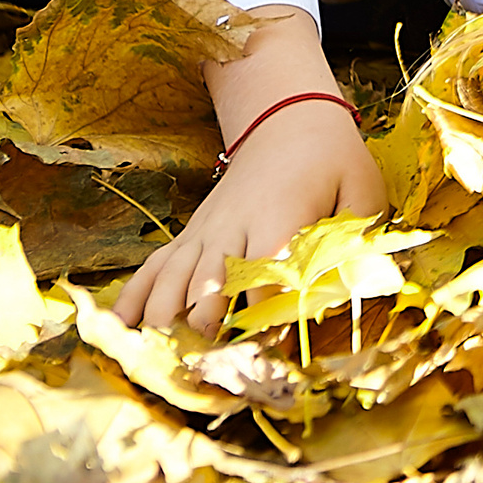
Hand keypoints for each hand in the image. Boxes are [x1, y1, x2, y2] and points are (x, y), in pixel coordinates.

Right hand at [113, 9, 388, 332]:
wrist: (290, 119)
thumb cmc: (333, 161)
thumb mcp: (362, 191)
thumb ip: (359, 239)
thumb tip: (358, 286)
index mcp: (279, 217)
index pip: (265, 277)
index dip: (264, 318)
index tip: (267, 351)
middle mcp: (234, 225)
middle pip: (207, 281)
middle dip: (204, 324)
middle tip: (206, 362)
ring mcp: (206, 229)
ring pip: (173, 275)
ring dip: (164, 315)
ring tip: (160, 353)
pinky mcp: (192, 232)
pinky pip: (155, 264)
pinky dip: (135, 295)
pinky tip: (120, 328)